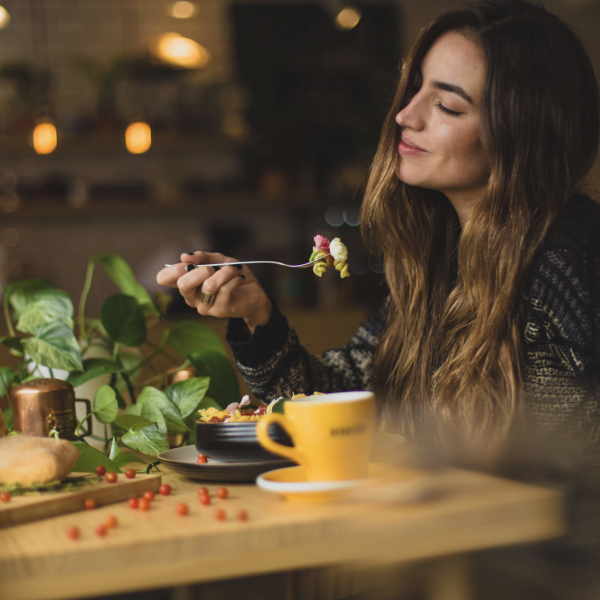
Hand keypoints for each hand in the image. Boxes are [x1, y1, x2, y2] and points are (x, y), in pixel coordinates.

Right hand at [156, 251, 271, 333]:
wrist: (254, 293)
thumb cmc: (233, 276)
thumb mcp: (219, 260)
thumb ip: (203, 257)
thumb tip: (184, 256)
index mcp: (186, 283)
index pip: (164, 278)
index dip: (173, 269)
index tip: (189, 263)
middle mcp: (191, 297)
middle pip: (183, 284)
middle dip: (200, 270)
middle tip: (213, 267)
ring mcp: (204, 306)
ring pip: (209, 286)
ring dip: (225, 272)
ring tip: (234, 269)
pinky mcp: (219, 311)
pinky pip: (225, 290)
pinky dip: (234, 278)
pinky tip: (239, 278)